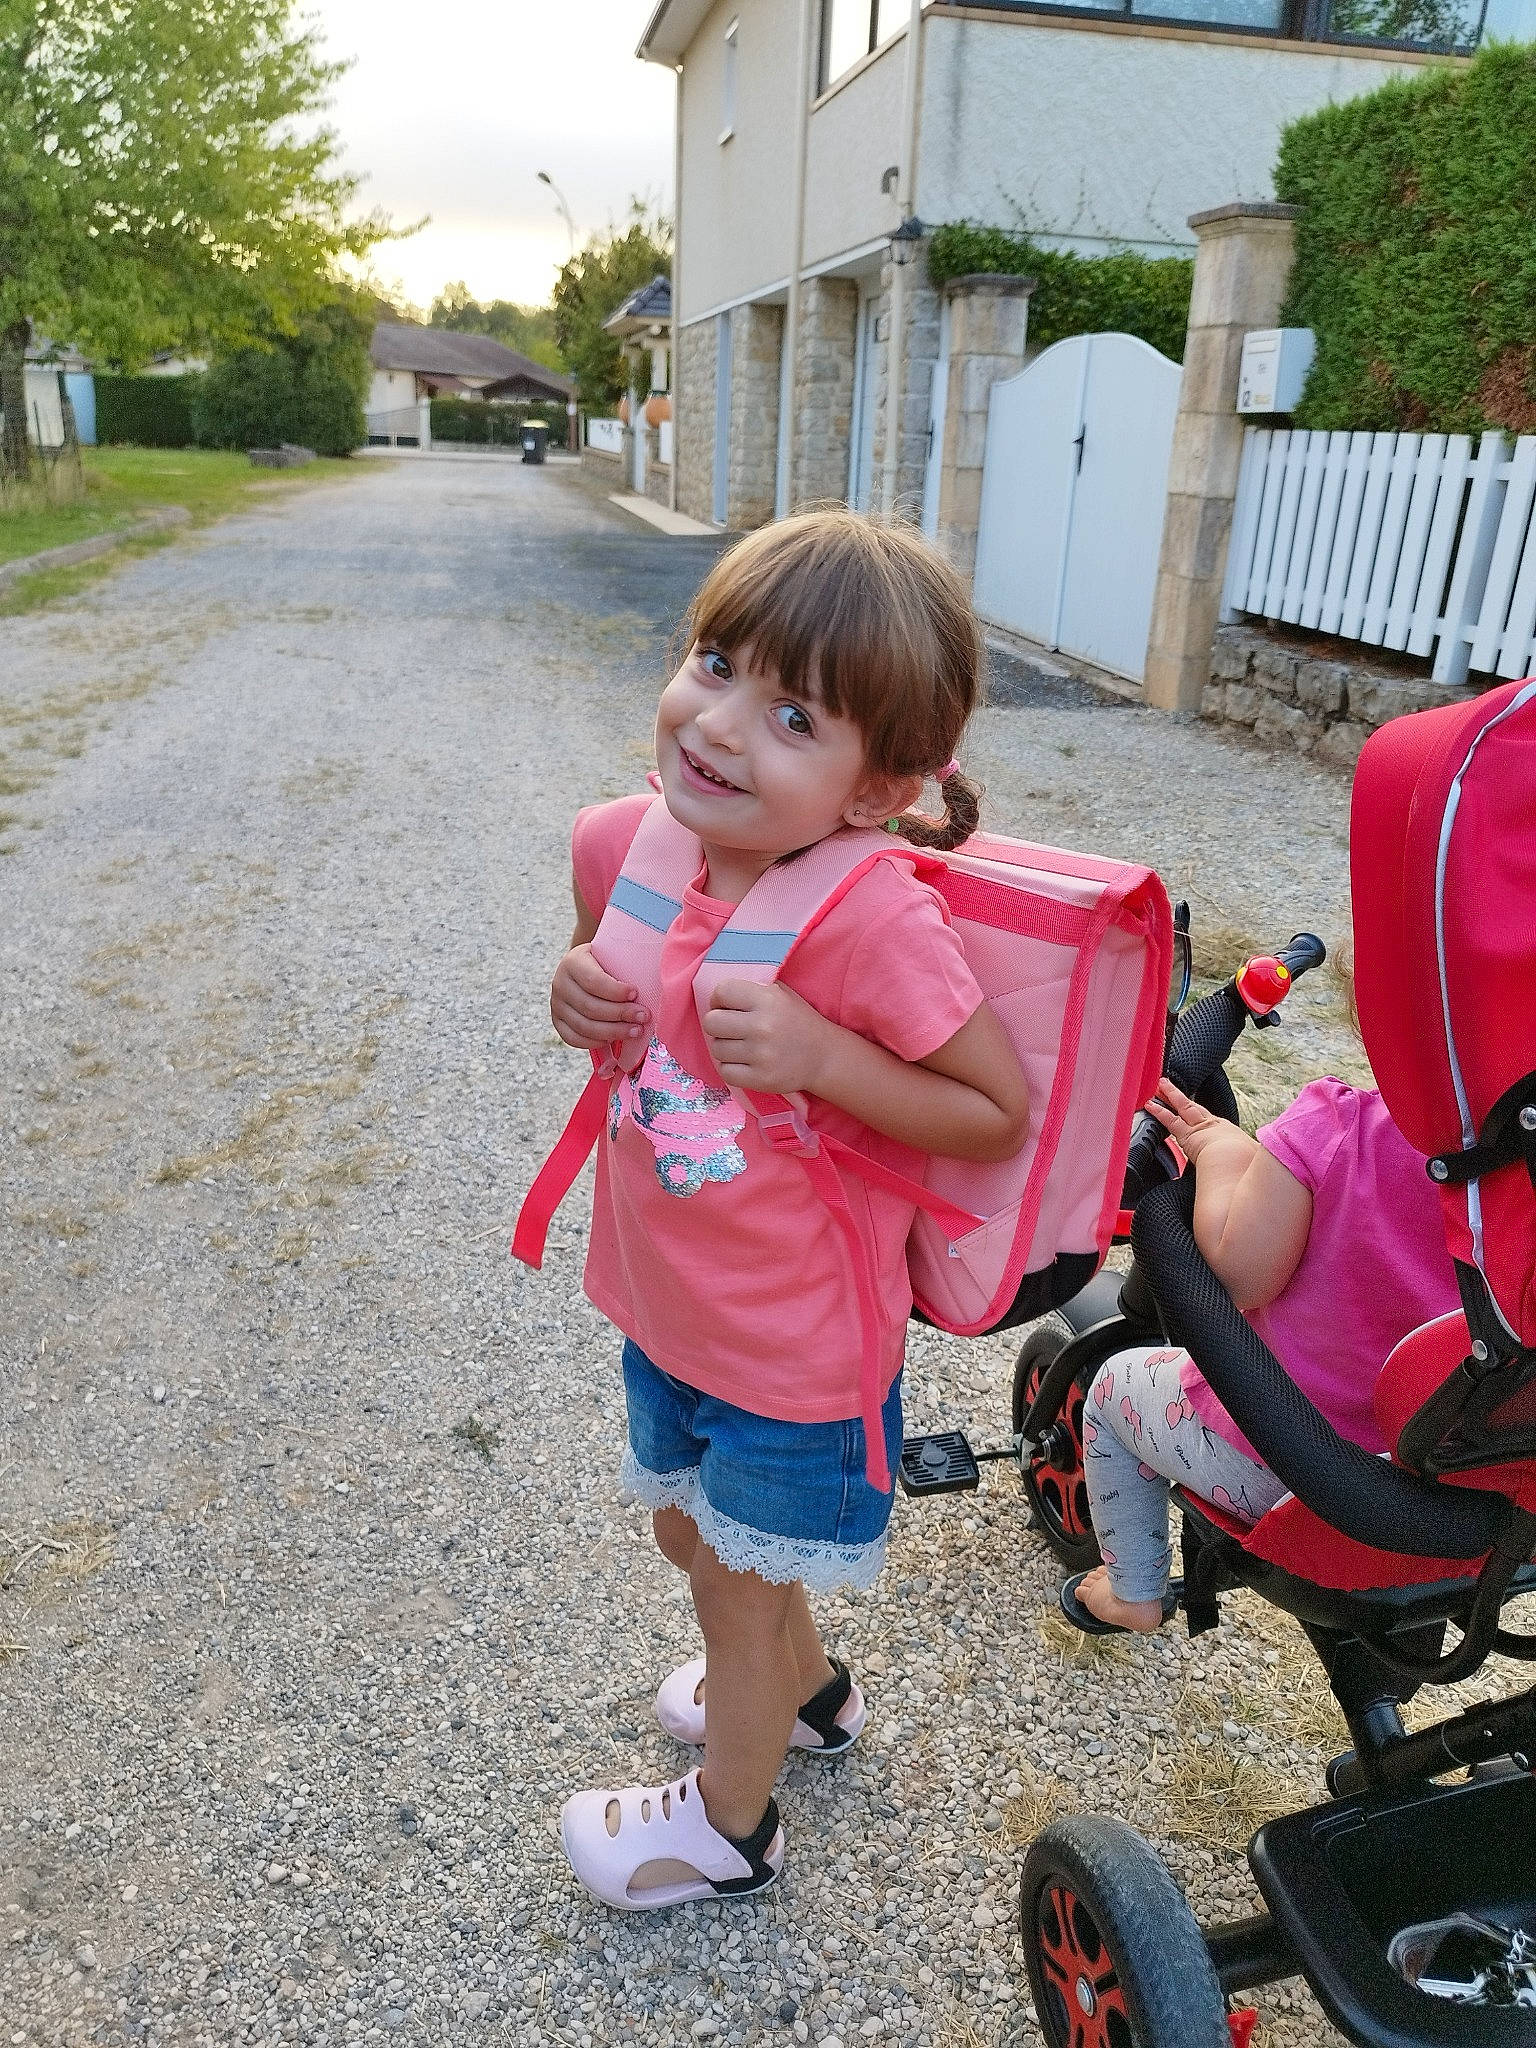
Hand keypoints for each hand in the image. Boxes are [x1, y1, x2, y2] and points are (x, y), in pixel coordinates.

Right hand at [550, 944, 648, 1051]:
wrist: (584, 968)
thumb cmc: (606, 962)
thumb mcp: (611, 955)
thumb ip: (624, 965)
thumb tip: (651, 983)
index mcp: (573, 962)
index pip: (593, 981)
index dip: (616, 991)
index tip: (636, 993)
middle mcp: (560, 984)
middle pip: (590, 1007)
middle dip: (620, 1014)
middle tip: (643, 1017)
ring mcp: (556, 1005)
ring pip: (584, 1026)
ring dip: (613, 1032)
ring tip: (636, 1031)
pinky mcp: (557, 1022)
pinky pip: (574, 1038)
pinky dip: (596, 1042)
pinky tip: (614, 1040)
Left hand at [702, 980, 834, 1094]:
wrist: (824, 1057)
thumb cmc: (798, 1022)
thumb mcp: (781, 994)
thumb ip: (752, 991)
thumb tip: (717, 997)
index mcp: (768, 1000)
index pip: (723, 991)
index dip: (719, 999)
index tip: (726, 1007)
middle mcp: (763, 1026)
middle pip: (711, 1022)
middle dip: (718, 1025)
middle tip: (731, 1029)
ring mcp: (761, 1055)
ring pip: (716, 1048)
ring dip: (725, 1048)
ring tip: (742, 1047)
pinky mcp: (761, 1079)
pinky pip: (725, 1072)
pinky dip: (731, 1068)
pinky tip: (745, 1063)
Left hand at [1143, 1078, 1255, 1166]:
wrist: (1239, 1161)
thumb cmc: (1248, 1163)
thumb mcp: (1255, 1160)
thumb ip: (1254, 1161)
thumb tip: (1261, 1166)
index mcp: (1229, 1132)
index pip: (1212, 1121)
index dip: (1202, 1115)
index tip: (1195, 1111)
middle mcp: (1214, 1125)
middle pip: (1195, 1108)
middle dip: (1182, 1098)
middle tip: (1170, 1086)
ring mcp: (1200, 1127)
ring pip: (1183, 1106)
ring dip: (1171, 1096)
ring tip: (1160, 1085)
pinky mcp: (1187, 1135)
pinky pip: (1170, 1119)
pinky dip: (1159, 1111)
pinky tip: (1149, 1104)